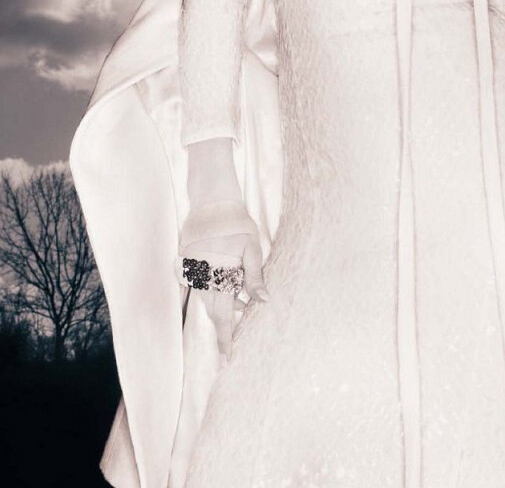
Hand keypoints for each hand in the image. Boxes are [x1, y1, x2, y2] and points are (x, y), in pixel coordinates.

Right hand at [178, 199, 268, 360]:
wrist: (213, 201)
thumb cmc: (238, 224)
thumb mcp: (252, 248)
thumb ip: (255, 277)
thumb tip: (264, 302)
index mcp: (220, 275)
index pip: (223, 315)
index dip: (225, 338)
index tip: (227, 357)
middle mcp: (203, 277)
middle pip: (212, 310)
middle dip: (222, 327)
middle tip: (231, 343)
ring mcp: (192, 270)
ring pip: (204, 298)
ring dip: (217, 307)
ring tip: (236, 305)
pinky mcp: (186, 262)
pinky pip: (190, 286)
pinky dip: (197, 296)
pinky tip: (208, 301)